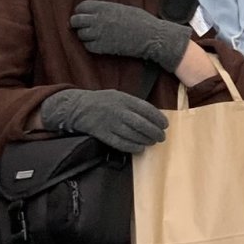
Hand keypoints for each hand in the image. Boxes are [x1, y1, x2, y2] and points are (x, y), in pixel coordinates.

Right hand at [40, 88, 167, 153]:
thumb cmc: (103, 101)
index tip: (165, 125)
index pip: (146, 109)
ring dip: (145, 140)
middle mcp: (118, 111)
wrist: (78, 107)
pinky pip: (120, 143)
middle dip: (154, 132)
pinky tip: (140, 148)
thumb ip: (134, 104)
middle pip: (141, 124)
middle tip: (161, 137)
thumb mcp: (119, 95)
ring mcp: (110, 123)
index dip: (158, 118)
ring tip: (152, 142)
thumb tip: (154, 115)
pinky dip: (132, 147)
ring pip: (132, 135)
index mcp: (124, 99)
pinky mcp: (103, 134)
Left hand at [71, 0, 190, 73]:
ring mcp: (100, 34)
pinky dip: (91, 46)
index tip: (84, 16)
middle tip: (84, 27)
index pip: (81, 7)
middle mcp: (99, 19)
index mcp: (105, 7)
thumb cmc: (142, 22)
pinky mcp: (103, 47)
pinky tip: (100, 44)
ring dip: (85, 36)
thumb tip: (96, 12)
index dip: (81, 12)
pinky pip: (88, 47)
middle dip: (78, 24)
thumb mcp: (123, 8)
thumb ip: (107, 9)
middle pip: (76, 20)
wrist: (152, 37)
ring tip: (95, 37)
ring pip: (81, 34)